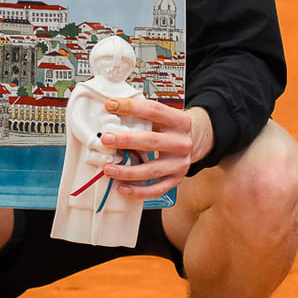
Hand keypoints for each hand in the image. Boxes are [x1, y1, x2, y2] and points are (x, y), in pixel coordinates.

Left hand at [96, 98, 212, 200]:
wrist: (193, 143)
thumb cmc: (169, 128)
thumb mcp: (163, 117)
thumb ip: (143, 115)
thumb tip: (111, 108)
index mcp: (179, 121)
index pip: (154, 110)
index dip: (131, 107)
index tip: (109, 106)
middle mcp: (182, 142)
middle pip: (151, 141)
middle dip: (125, 141)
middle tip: (105, 139)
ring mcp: (180, 163)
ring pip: (152, 169)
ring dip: (127, 171)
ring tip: (108, 169)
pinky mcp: (176, 180)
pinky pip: (156, 189)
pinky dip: (138, 191)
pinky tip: (122, 188)